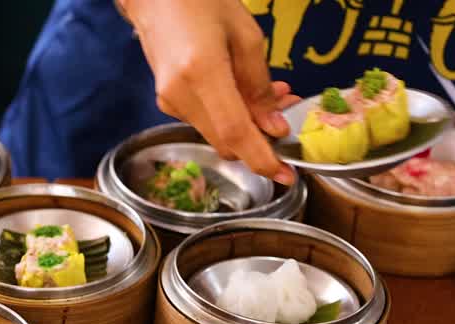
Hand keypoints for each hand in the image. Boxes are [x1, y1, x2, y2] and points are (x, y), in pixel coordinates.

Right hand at [119, 0, 298, 183]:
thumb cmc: (202, 3)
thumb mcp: (246, 35)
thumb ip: (260, 85)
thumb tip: (274, 127)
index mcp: (202, 72)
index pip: (235, 131)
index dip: (262, 158)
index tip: (286, 174)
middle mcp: (180, 95)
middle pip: (226, 140)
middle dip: (259, 140)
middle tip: (287, 119)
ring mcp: (169, 101)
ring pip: (217, 133)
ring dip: (247, 125)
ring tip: (272, 97)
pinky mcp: (167, 102)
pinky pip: (205, 121)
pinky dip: (229, 115)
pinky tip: (243, 93)